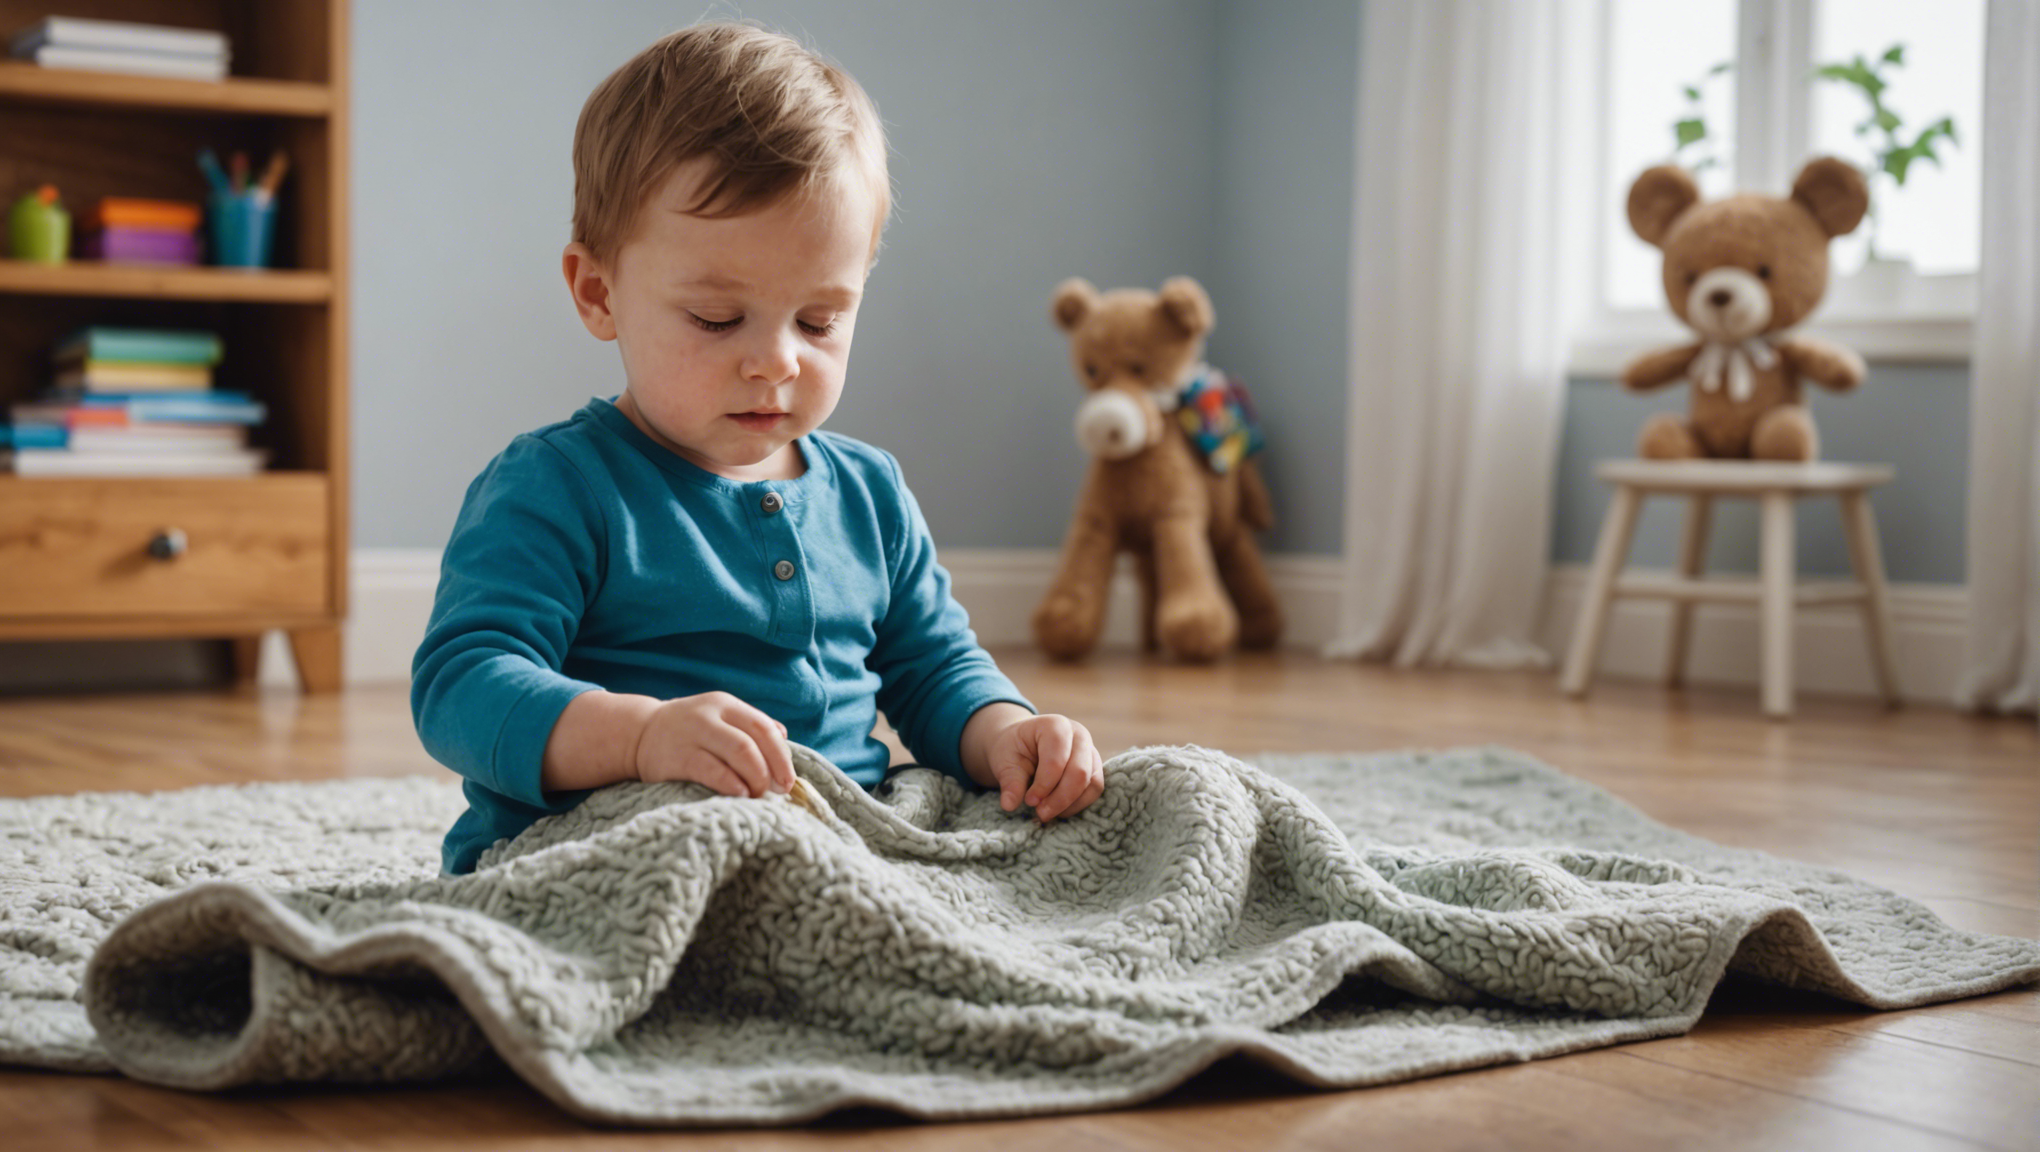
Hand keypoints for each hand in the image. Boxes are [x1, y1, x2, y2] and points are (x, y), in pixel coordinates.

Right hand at [634, 692, 794, 797]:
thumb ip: (750, 726)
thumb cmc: (689, 731)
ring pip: (738, 752)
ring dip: (755, 778)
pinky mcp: (676, 757)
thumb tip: (784, 737)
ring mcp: (692, 734)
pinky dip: (730, 783)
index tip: (789, 781)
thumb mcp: (719, 719)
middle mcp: (710, 715)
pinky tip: (740, 794)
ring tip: (758, 796)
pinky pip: (711, 770)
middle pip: (753, 741)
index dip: (781, 755)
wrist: (638, 734)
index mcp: (726, 705)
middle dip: (771, 769)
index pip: (763, 727)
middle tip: (776, 791)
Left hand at [979, 712, 1104, 821]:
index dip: (1044, 785)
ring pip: (1091, 783)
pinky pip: (1094, 790)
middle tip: (1040, 814)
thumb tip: (1009, 805)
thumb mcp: (1005, 760)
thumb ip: (1010, 781)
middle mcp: (1079, 735)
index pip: (1056, 759)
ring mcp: (1090, 751)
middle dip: (1060, 799)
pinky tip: (1058, 809)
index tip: (1029, 801)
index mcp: (1055, 726)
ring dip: (1070, 804)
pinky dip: (1078, 804)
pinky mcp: (1095, 767)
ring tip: (1047, 812)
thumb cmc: (1014, 748)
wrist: (1024, 743)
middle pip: (1079, 772)